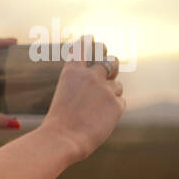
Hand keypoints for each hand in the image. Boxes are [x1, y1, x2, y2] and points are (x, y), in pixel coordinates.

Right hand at [38, 35, 126, 162]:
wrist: (62, 139)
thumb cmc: (58, 123)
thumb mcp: (64, 96)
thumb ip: (81, 86)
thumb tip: (104, 84)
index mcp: (72, 72)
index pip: (83, 48)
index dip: (89, 42)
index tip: (91, 38)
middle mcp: (90, 75)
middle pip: (110, 61)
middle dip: (112, 63)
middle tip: (111, 64)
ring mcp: (105, 88)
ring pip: (117, 85)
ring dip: (111, 94)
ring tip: (97, 110)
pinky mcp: (116, 103)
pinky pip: (120, 102)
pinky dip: (113, 110)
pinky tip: (101, 120)